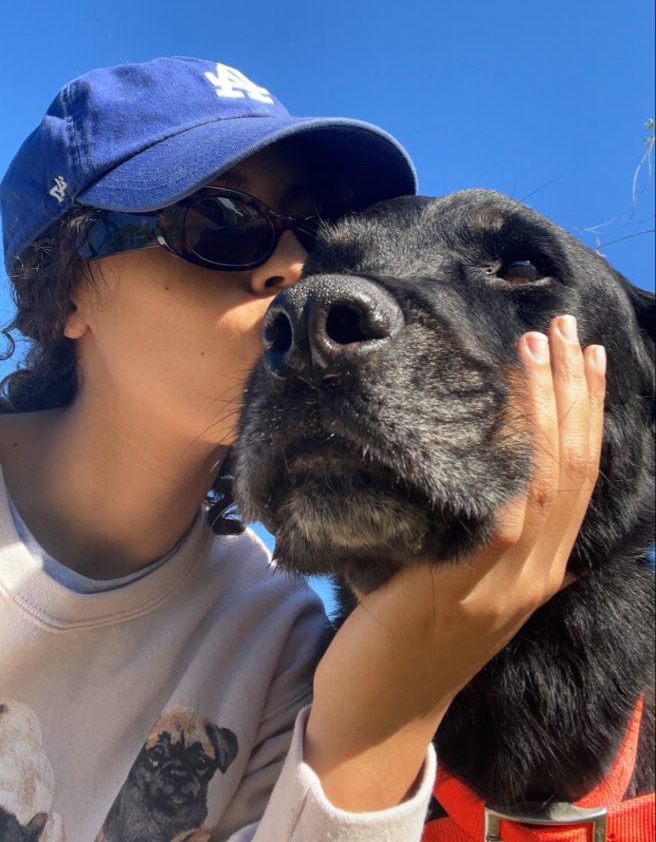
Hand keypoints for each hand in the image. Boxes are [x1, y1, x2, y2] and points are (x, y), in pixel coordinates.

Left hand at [304, 315, 604, 811]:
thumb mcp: (463, 583)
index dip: (589, 412)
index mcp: (540, 570)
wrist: (377, 711)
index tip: (589, 357)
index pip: (580, 478)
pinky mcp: (463, 585)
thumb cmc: (408, 637)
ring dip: (547, 405)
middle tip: (570, 328)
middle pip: (573, 467)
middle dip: (575, 390)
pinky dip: (512, 456)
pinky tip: (507, 412)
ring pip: (546, 478)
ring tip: (538, 344)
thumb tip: (481, 471)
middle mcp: (536, 574)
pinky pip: (502, 510)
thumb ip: (484, 537)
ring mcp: (505, 582)